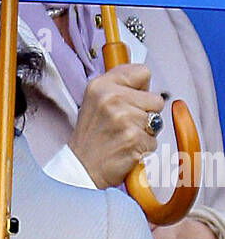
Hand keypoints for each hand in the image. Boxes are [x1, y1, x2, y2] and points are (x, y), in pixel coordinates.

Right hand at [68, 63, 163, 188]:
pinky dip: (143, 148)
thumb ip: (118, 83)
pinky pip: (154, 140)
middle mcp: (111, 98)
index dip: (141, 89)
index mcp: (101, 85)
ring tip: (123, 137)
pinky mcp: (133, 139)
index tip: (129, 101)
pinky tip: (125, 149)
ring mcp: (123, 119)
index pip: (143, 72)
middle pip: (155, 99)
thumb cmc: (91, 137)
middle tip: (123, 125)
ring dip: (145, 132)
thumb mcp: (95, 100)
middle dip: (145, 113)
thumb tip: (140, 69)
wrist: (81, 169)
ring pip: (157, 120)